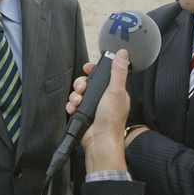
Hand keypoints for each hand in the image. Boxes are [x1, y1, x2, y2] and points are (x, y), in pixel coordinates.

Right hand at [66, 50, 129, 172]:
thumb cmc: (111, 119)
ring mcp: (92, 107)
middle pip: (87, 82)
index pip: (102, 75)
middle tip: (82, 89)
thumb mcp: (116, 91)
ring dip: (75, 95)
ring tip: (77, 102)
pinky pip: (72, 104)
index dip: (93, 70)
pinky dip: (71, 105)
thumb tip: (122, 53)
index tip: (87, 69)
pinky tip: (73, 109)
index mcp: (114, 91)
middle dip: (81, 84)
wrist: (100, 141)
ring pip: (78, 93)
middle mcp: (103, 98)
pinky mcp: (82, 114)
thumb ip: (118, 71)